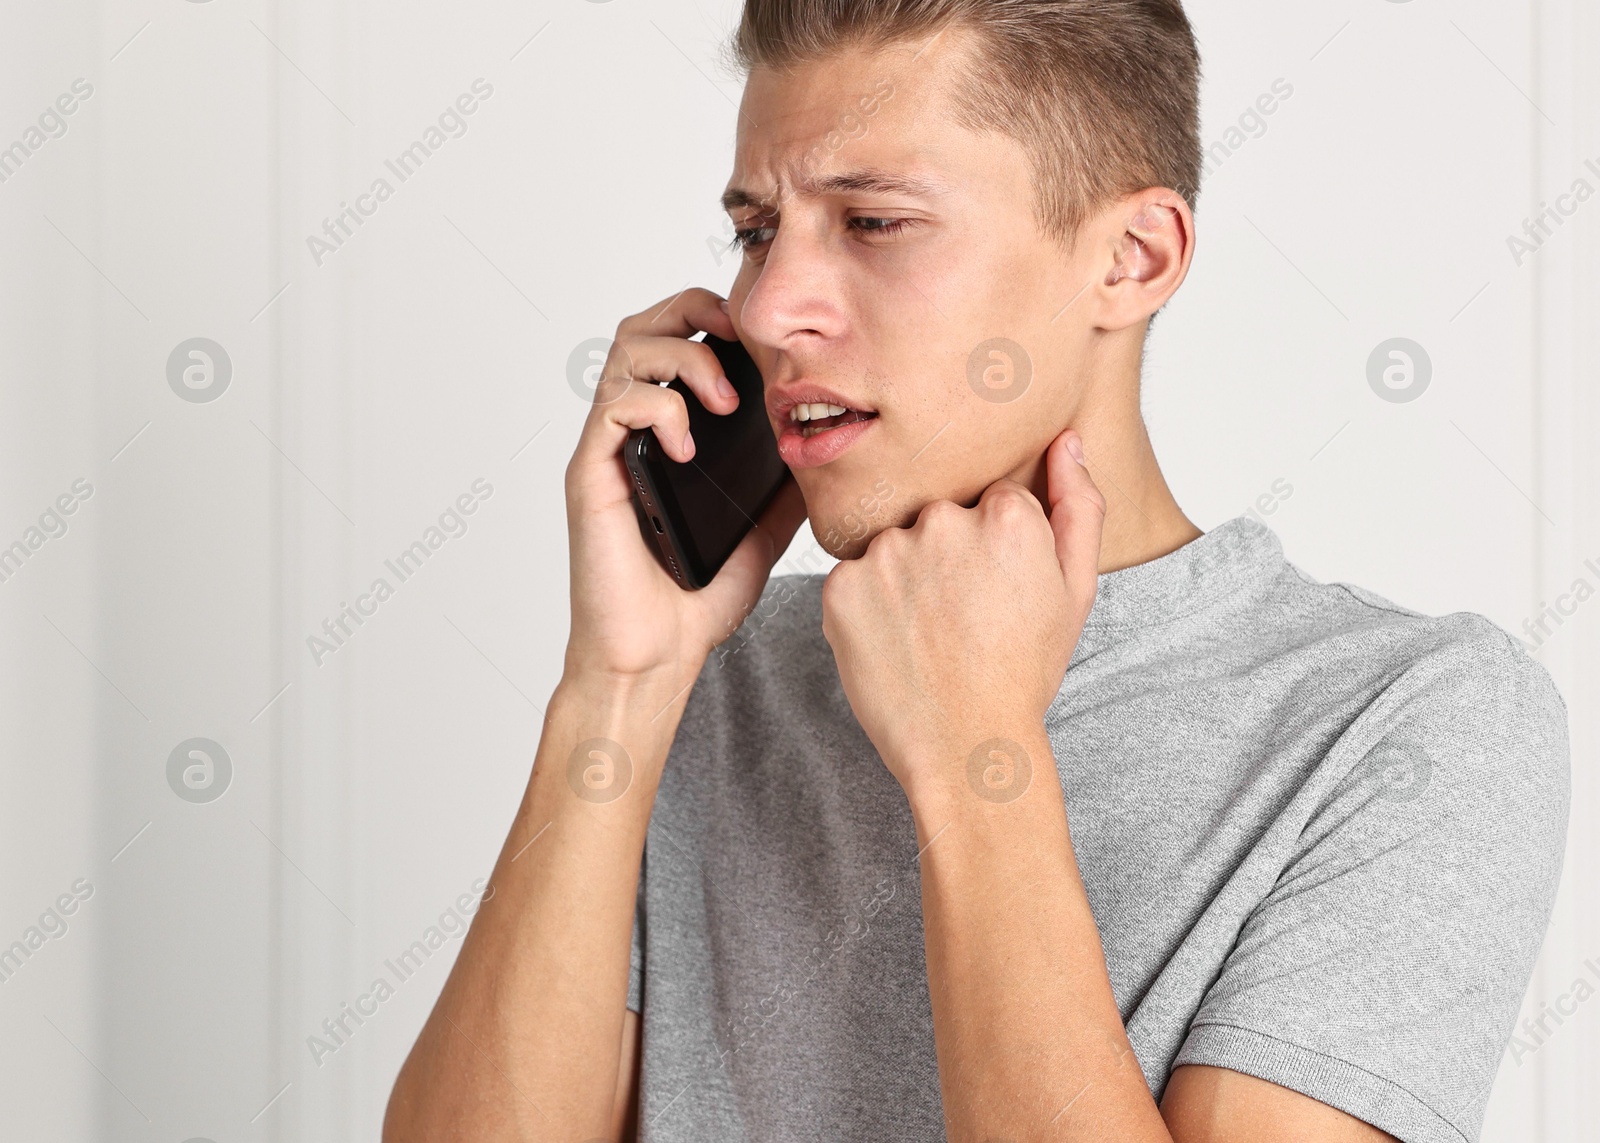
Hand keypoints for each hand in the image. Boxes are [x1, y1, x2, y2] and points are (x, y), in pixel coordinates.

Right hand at [563, 289, 806, 693]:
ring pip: (625, 352)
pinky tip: (687, 444)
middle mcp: (632, 432)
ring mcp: (609, 449)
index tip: (758, 336)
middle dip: (692, 311)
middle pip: (643, 326)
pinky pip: (614, 406)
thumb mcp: (763, 533)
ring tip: (721, 401)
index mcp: (668, 434)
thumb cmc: (693, 602)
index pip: (677, 340)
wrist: (655, 656)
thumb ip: (782, 489)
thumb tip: (824, 447)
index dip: (713, 318)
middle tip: (737, 341)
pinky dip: (658, 407)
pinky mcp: (591, 473)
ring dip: (684, 358)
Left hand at [819, 429, 1104, 797]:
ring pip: (894, 547)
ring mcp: (886, 553)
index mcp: (1005, 516)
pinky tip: (895, 642)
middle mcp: (942, 521)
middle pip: (939, 518)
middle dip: (946, 557)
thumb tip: (1067, 440)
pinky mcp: (839, 586)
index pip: (990, 503)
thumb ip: (1078, 505)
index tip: (997, 592)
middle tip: (962, 618)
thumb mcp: (1075, 590)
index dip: (994, 550)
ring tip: (928, 633)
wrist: (964, 745)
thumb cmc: (1024, 671)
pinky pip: (853, 579)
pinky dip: (867, 606)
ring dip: (904, 578)